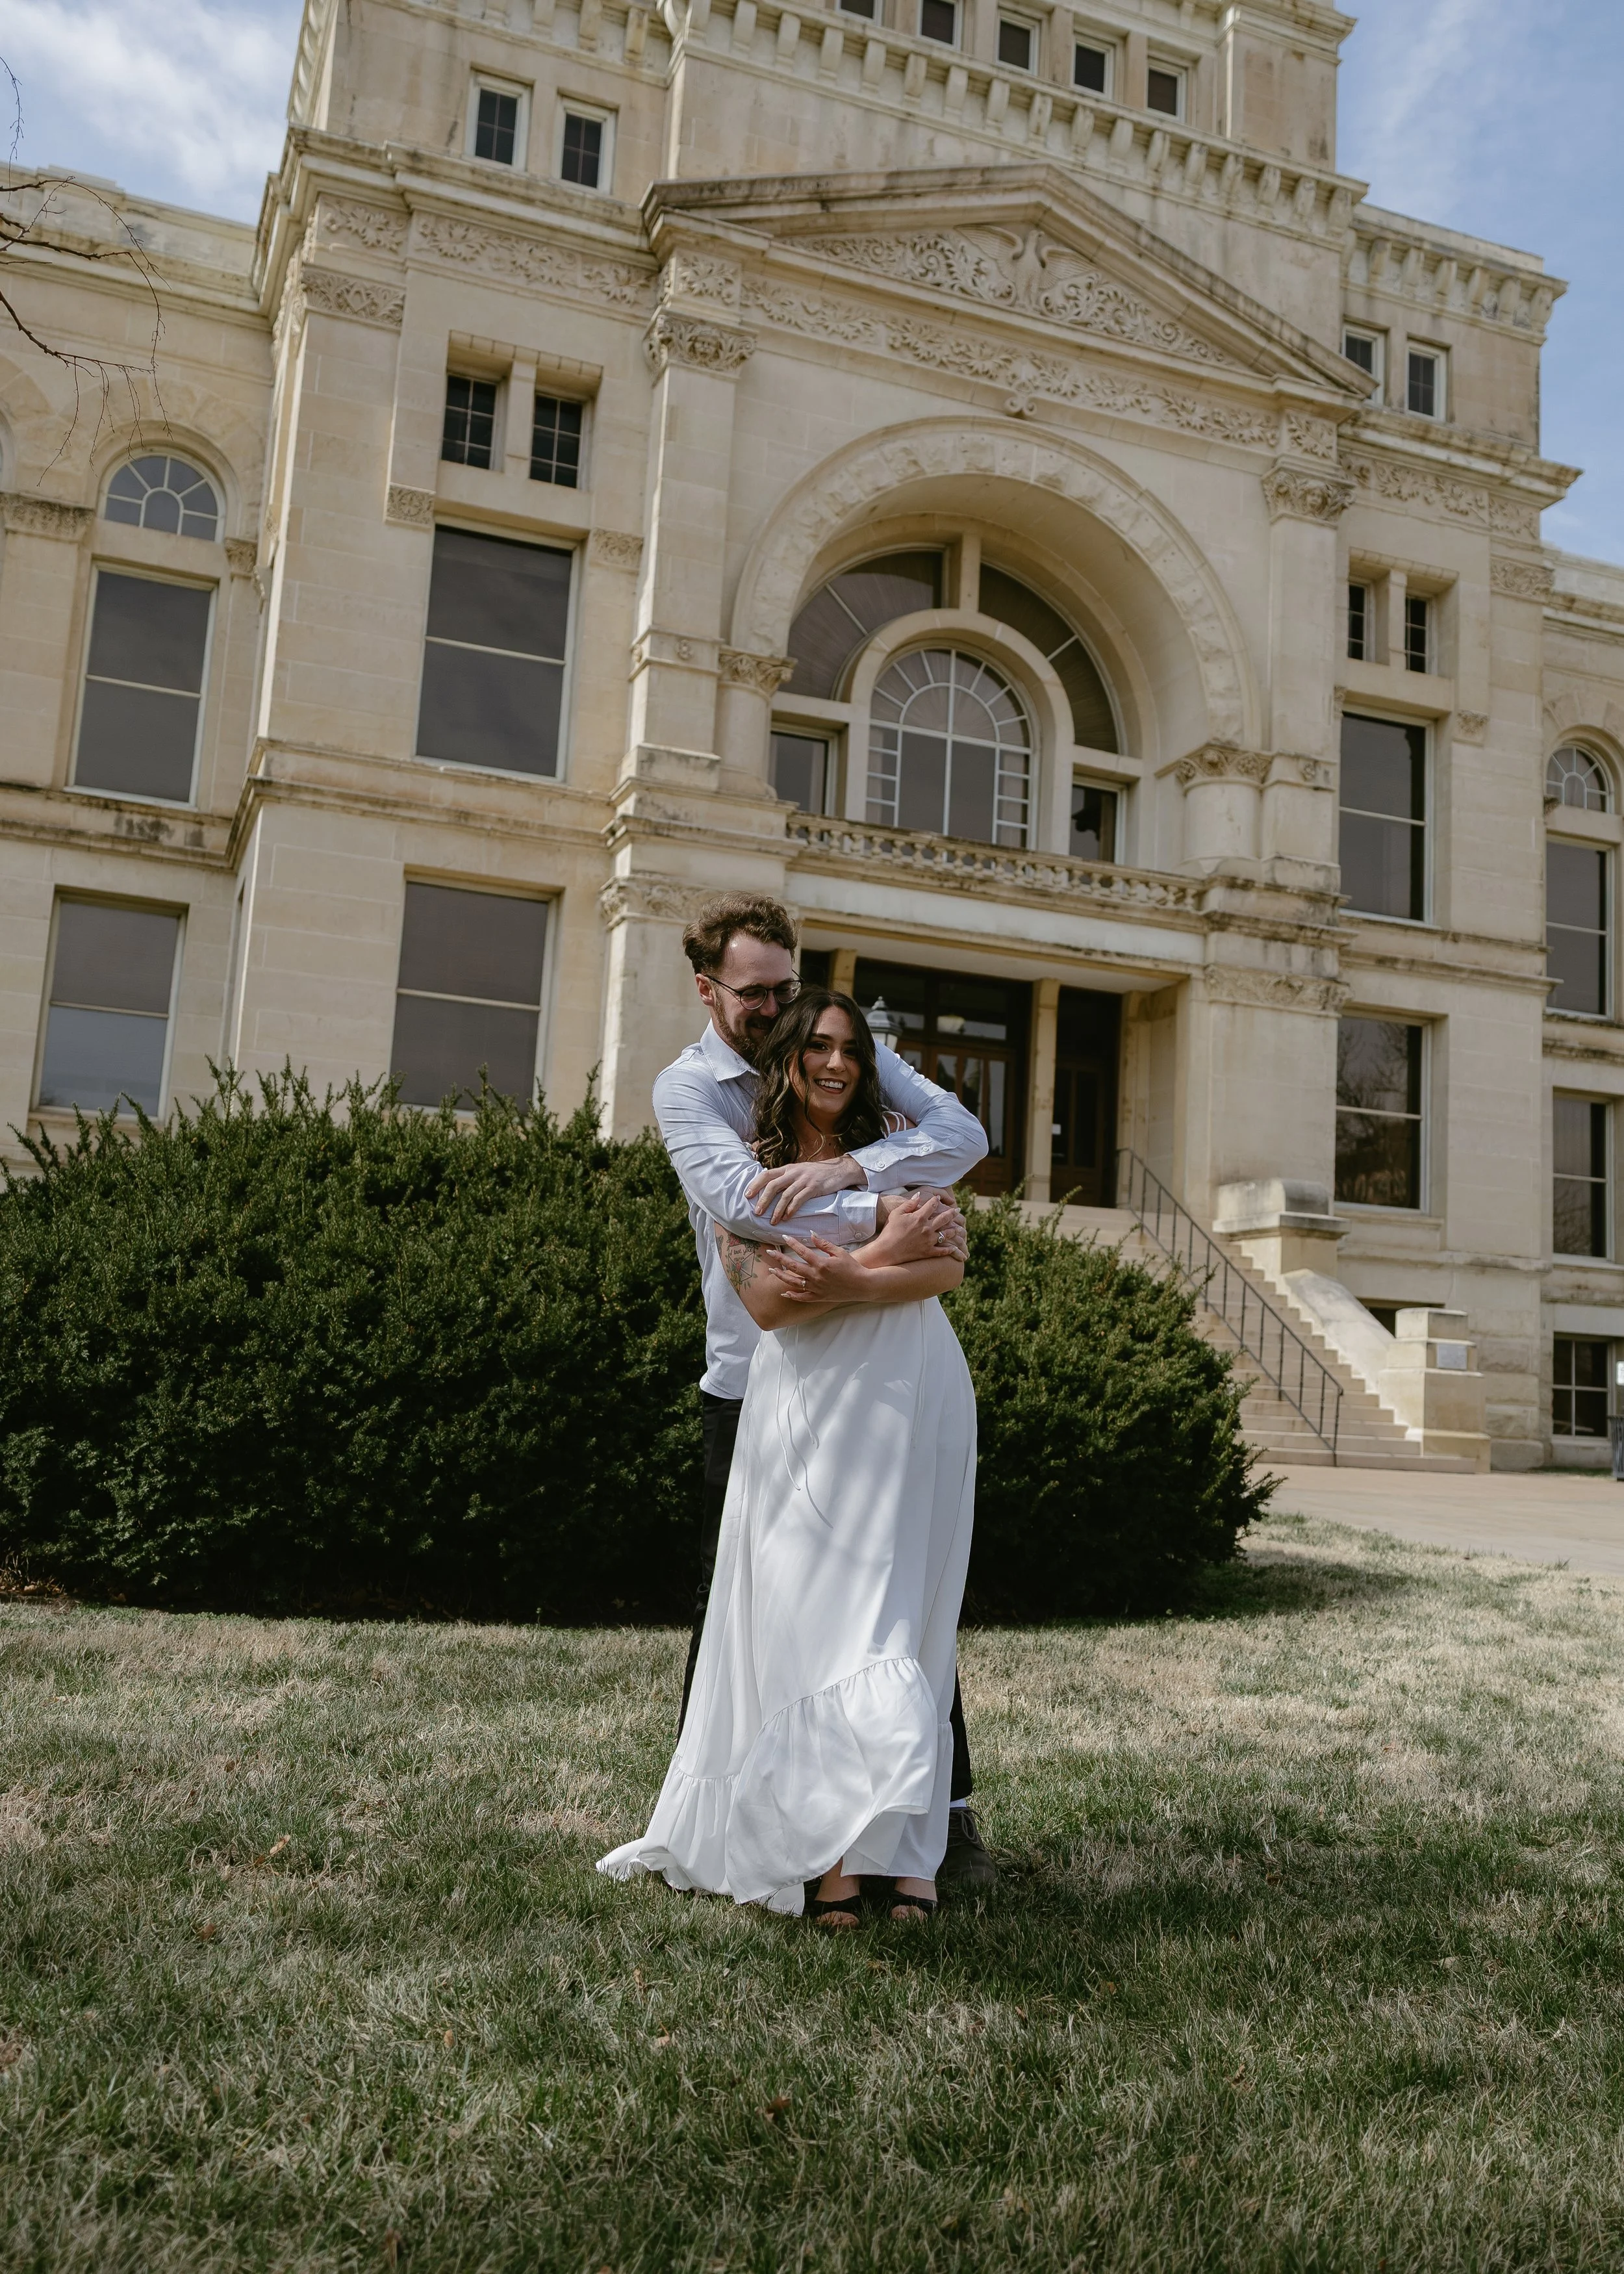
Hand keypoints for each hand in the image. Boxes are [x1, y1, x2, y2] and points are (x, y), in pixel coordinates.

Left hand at [745, 1154, 864, 1223]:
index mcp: (788, 1169)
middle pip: (773, 1185)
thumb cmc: (817, 1173)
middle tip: (757, 1212)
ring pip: (785, 1195)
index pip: (767, 1174)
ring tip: (772, 1221)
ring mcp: (804, 1180)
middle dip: (763, 1200)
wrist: (839, 1170)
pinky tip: (787, 1218)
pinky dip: (791, 1209)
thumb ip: (786, 1178)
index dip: (755, 1184)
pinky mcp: (814, 1187)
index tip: (747, 1195)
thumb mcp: (799, 1171)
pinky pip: (799, 1199)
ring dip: (777, 1210)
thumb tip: (770, 1189)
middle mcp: (794, 1173)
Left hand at [761, 1232, 867, 1303]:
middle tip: (769, 1252)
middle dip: (779, 1259)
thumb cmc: (852, 1267)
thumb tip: (811, 1234)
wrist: (862, 1285)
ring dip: (781, 1276)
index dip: (792, 1243)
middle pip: (792, 1266)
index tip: (783, 1237)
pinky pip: (802, 1298)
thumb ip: (824, 1244)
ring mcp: (816, 1288)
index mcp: (821, 1264)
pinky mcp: (819, 1297)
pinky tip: (784, 1293)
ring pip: (793, 1283)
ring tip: (772, 1270)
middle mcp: (816, 1277)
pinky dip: (792, 1296)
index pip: (802, 1251)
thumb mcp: (839, 1252)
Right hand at [871, 1189, 967, 1265]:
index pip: (931, 1205)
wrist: (886, 1251)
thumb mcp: (897, 1214)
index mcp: (919, 1217)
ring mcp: (929, 1241)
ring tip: (960, 1228)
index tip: (938, 1199)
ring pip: (946, 1234)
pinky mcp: (928, 1252)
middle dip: (952, 1213)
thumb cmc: (889, 1231)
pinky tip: (954, 1248)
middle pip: (944, 1218)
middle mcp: (927, 1228)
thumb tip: (919, 1196)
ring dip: (954, 1230)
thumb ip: (909, 1204)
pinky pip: (942, 1251)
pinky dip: (949, 1250)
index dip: (936, 1201)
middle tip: (957, 1210)